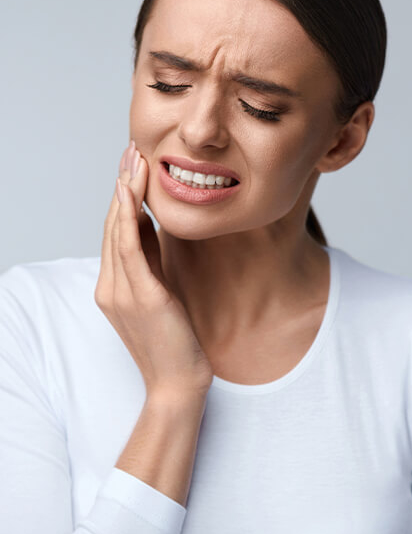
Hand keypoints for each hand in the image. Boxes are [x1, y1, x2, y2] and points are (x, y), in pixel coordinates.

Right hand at [94, 140, 213, 399]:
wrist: (178, 383)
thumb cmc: (173, 340)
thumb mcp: (159, 292)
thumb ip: (151, 262)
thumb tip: (152, 227)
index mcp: (115, 285)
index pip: (116, 232)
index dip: (124, 196)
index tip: (134, 165)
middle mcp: (110, 285)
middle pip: (113, 224)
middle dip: (123, 184)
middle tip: (132, 150)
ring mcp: (122, 291)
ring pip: (117, 230)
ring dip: (125, 190)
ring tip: (134, 158)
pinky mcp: (142, 297)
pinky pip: (129, 248)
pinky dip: (127, 216)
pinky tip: (130, 190)